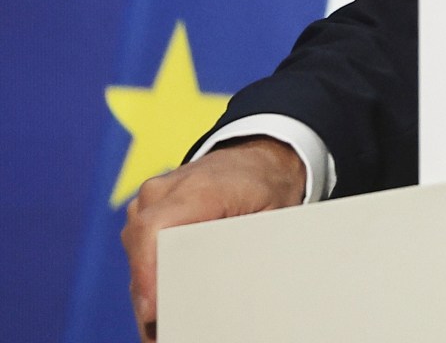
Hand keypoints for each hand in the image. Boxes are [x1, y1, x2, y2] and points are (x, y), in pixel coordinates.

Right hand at [122, 137, 304, 339]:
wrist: (258, 158)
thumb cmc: (266, 187)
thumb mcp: (271, 214)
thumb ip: (248, 245)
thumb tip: (239, 287)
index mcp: (199, 188)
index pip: (155, 229)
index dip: (148, 272)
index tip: (151, 311)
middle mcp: (165, 190)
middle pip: (141, 248)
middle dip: (148, 294)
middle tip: (159, 333)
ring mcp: (150, 199)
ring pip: (137, 252)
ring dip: (147, 288)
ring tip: (160, 328)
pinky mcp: (146, 211)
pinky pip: (139, 247)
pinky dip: (150, 274)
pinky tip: (160, 305)